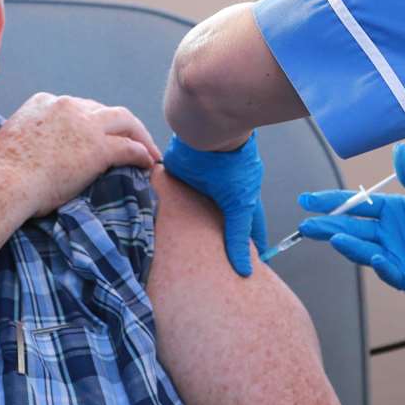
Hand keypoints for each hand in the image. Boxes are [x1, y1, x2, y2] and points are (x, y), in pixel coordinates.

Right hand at [0, 93, 160, 216]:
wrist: (3, 183)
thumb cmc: (0, 173)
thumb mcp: (11, 138)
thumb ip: (29, 133)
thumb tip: (33, 146)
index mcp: (44, 101)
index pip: (77, 106)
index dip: (91, 120)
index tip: (98, 134)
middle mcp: (67, 106)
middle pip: (104, 110)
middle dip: (120, 124)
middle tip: (133, 139)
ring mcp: (85, 125)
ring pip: (125, 121)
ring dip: (140, 134)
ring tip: (150, 150)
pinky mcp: (98, 147)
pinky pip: (130, 147)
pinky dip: (143, 153)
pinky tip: (149, 163)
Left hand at [163, 133, 267, 277]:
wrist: (208, 133)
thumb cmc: (233, 164)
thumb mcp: (239, 207)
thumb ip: (238, 238)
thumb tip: (244, 271)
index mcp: (240, 198)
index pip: (246, 228)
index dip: (247, 247)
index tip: (245, 268)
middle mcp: (220, 192)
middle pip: (216, 222)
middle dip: (211, 240)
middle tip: (205, 264)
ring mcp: (199, 185)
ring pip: (192, 211)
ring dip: (186, 225)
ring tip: (177, 250)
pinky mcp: (178, 176)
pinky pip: (169, 196)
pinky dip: (166, 207)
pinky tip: (157, 222)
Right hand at [297, 143, 404, 295]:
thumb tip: (398, 150)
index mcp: (393, 211)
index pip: (355, 205)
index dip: (331, 202)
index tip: (307, 200)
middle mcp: (390, 233)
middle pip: (352, 228)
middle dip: (328, 225)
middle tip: (306, 224)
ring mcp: (397, 255)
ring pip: (365, 249)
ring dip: (349, 245)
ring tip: (333, 237)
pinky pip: (393, 271)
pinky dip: (384, 265)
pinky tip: (377, 257)